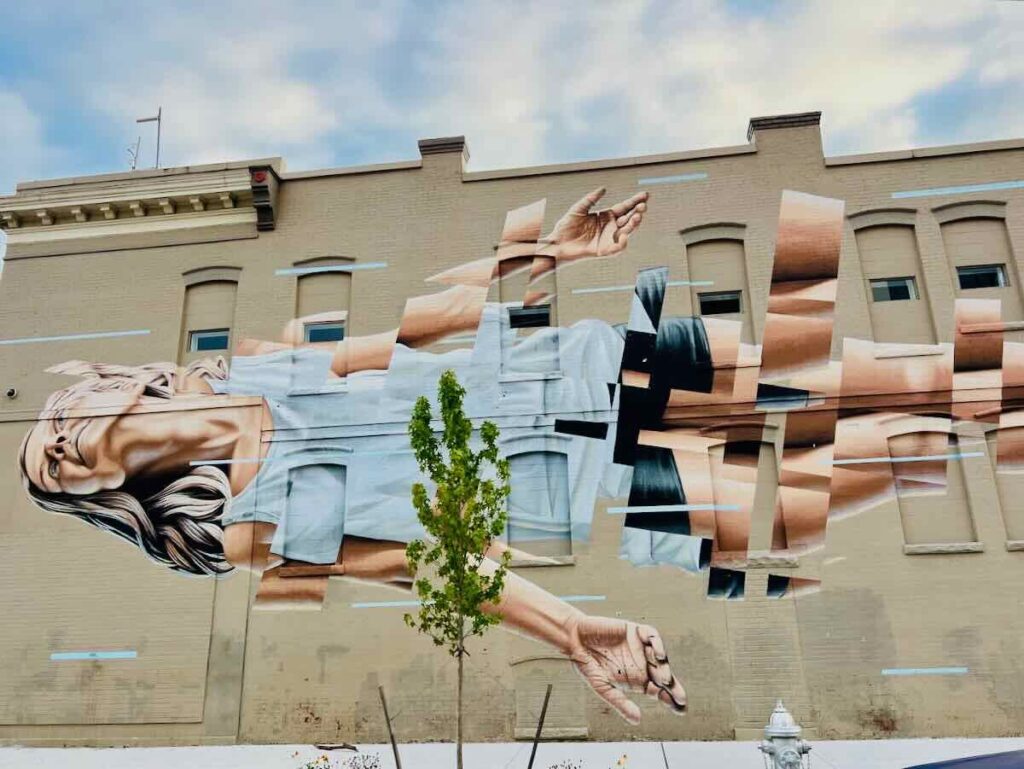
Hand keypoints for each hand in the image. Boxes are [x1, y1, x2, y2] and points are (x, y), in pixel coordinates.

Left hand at [542, 187, 647, 261]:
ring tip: (637, 216)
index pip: (625, 207)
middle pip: (629, 218)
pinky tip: (623, 235)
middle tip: (643, 205)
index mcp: (606, 216)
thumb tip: (603, 188)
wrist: (557, 243)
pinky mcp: (604, 250)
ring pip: (627, 231)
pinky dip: (622, 243)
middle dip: (638, 211)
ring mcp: (608, 239)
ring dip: (634, 224)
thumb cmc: (566, 227)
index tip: (645, 194)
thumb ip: (590, 199)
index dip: (635, 201)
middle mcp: (610, 227)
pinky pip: (617, 248)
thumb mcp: (578, 209)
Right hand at [566, 615, 685, 723]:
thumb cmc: (587, 665)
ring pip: (660, 658)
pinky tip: (659, 655)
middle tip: (681, 698)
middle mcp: (641, 664)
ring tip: (665, 680)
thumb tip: (637, 720)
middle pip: (663, 676)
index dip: (669, 699)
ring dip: (665, 668)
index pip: (658, 691)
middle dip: (674, 688)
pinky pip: (652, 636)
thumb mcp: (603, 687)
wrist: (574, 639)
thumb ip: (620, 703)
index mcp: (636, 680)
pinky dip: (658, 644)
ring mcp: (639, 647)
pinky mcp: (635, 631)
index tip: (680, 709)